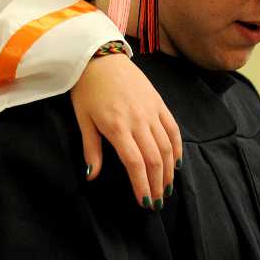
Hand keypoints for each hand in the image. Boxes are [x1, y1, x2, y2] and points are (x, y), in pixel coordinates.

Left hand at [70, 53, 182, 207]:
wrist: (99, 56)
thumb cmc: (87, 89)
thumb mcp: (83, 120)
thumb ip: (91, 149)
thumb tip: (91, 176)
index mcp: (117, 127)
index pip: (135, 164)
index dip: (142, 186)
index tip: (145, 203)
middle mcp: (138, 120)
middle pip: (155, 159)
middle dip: (157, 184)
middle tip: (157, 202)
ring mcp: (151, 110)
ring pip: (166, 147)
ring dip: (168, 170)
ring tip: (166, 187)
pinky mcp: (158, 102)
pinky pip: (173, 128)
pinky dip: (177, 147)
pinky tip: (176, 162)